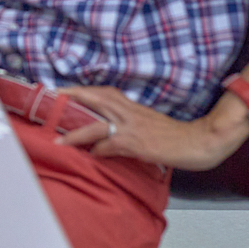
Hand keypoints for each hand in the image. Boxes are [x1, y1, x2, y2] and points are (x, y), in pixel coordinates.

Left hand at [55, 87, 248, 170]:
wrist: (199, 141)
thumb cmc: (173, 135)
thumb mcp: (146, 122)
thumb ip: (125, 122)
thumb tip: (105, 132)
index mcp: (131, 106)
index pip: (101, 92)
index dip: (80, 91)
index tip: (61, 92)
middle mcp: (129, 112)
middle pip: (94, 99)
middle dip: (71, 99)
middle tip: (49, 100)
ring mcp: (132, 127)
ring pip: (96, 124)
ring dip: (76, 132)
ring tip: (58, 139)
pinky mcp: (136, 143)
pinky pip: (110, 146)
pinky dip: (99, 151)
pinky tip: (91, 156)